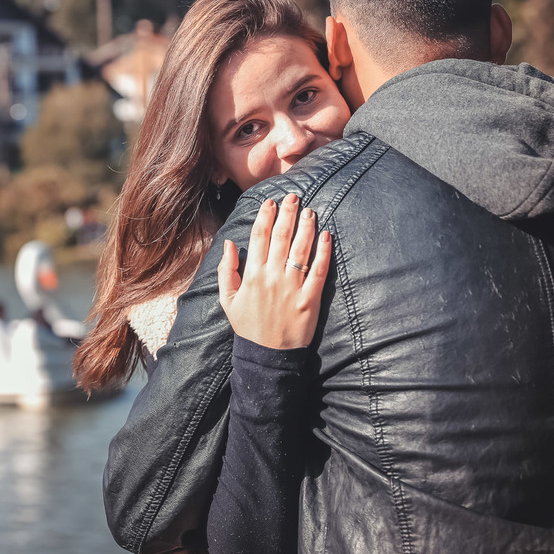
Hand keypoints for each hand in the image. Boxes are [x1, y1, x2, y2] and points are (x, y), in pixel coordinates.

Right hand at [217, 193, 331, 348]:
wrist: (268, 356)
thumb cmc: (247, 326)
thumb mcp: (228, 300)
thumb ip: (227, 271)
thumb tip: (229, 244)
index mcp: (252, 275)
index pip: (259, 237)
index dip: (265, 216)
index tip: (271, 202)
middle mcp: (272, 277)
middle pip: (281, 237)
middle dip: (288, 213)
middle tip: (294, 197)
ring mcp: (292, 287)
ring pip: (301, 249)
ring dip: (306, 227)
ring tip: (310, 211)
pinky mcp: (310, 298)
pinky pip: (318, 270)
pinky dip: (323, 251)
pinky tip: (326, 235)